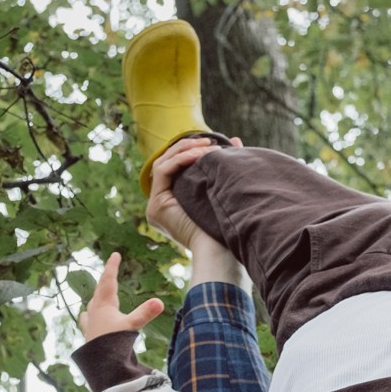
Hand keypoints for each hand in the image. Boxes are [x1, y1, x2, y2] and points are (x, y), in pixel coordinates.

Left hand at [80, 253, 163, 341]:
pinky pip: (88, 319)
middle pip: (99, 290)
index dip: (112, 266)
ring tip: (98, 294)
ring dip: (97, 297)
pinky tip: (87, 317)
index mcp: (104, 305)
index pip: (108, 280)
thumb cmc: (113, 344)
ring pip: (92, 304)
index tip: (115, 254)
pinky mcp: (89, 334)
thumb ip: (145, 313)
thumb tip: (159, 301)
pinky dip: (90, 314)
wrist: (99, 365)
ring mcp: (90, 323)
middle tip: (110, 270)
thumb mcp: (132, 326)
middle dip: (106, 279)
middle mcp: (95, 311)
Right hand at [146, 134, 231, 250]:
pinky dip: (181, 159)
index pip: (174, 167)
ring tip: (207, 146)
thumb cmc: (229, 226)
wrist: (224, 251)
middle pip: (166, 163)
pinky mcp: (156, 206)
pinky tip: (200, 155)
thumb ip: (225, 165)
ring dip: (184, 150)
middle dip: (187, 147)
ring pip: (162, 163)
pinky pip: (163, 171)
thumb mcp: (224, 187)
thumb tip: (234, 140)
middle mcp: (162, 204)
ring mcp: (156, 206)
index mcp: (175, 202)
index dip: (190, 151)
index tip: (213, 144)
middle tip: (210, 141)